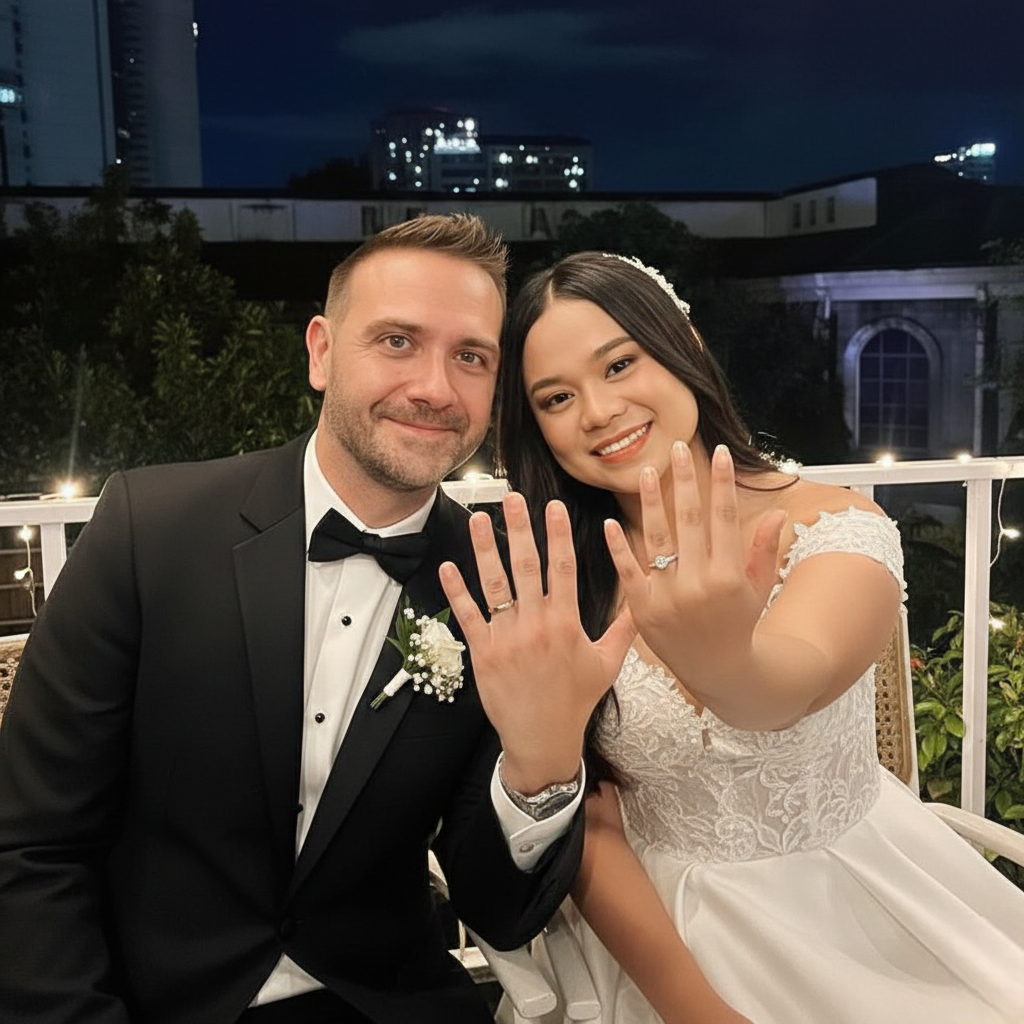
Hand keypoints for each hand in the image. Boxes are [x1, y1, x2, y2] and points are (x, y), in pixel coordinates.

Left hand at [440, 492, 634, 793]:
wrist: (543, 739)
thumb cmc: (577, 700)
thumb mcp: (607, 664)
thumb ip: (624, 627)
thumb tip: (643, 598)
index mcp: (566, 622)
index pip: (563, 568)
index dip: (558, 534)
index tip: (553, 507)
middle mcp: (535, 624)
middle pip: (527, 566)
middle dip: (520, 528)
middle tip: (513, 496)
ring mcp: (506, 637)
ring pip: (494, 584)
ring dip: (485, 549)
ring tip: (480, 519)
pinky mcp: (483, 652)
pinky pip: (467, 615)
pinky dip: (457, 591)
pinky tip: (448, 566)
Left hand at [604, 442, 784, 700]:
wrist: (718, 673)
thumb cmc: (740, 624)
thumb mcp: (758, 588)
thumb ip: (763, 550)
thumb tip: (776, 514)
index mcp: (728, 576)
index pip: (724, 518)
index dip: (721, 483)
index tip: (719, 453)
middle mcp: (697, 584)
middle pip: (688, 520)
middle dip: (683, 480)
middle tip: (676, 447)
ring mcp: (666, 596)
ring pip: (655, 539)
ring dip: (649, 502)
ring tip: (645, 471)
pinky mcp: (642, 609)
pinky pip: (628, 571)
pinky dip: (618, 547)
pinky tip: (611, 522)